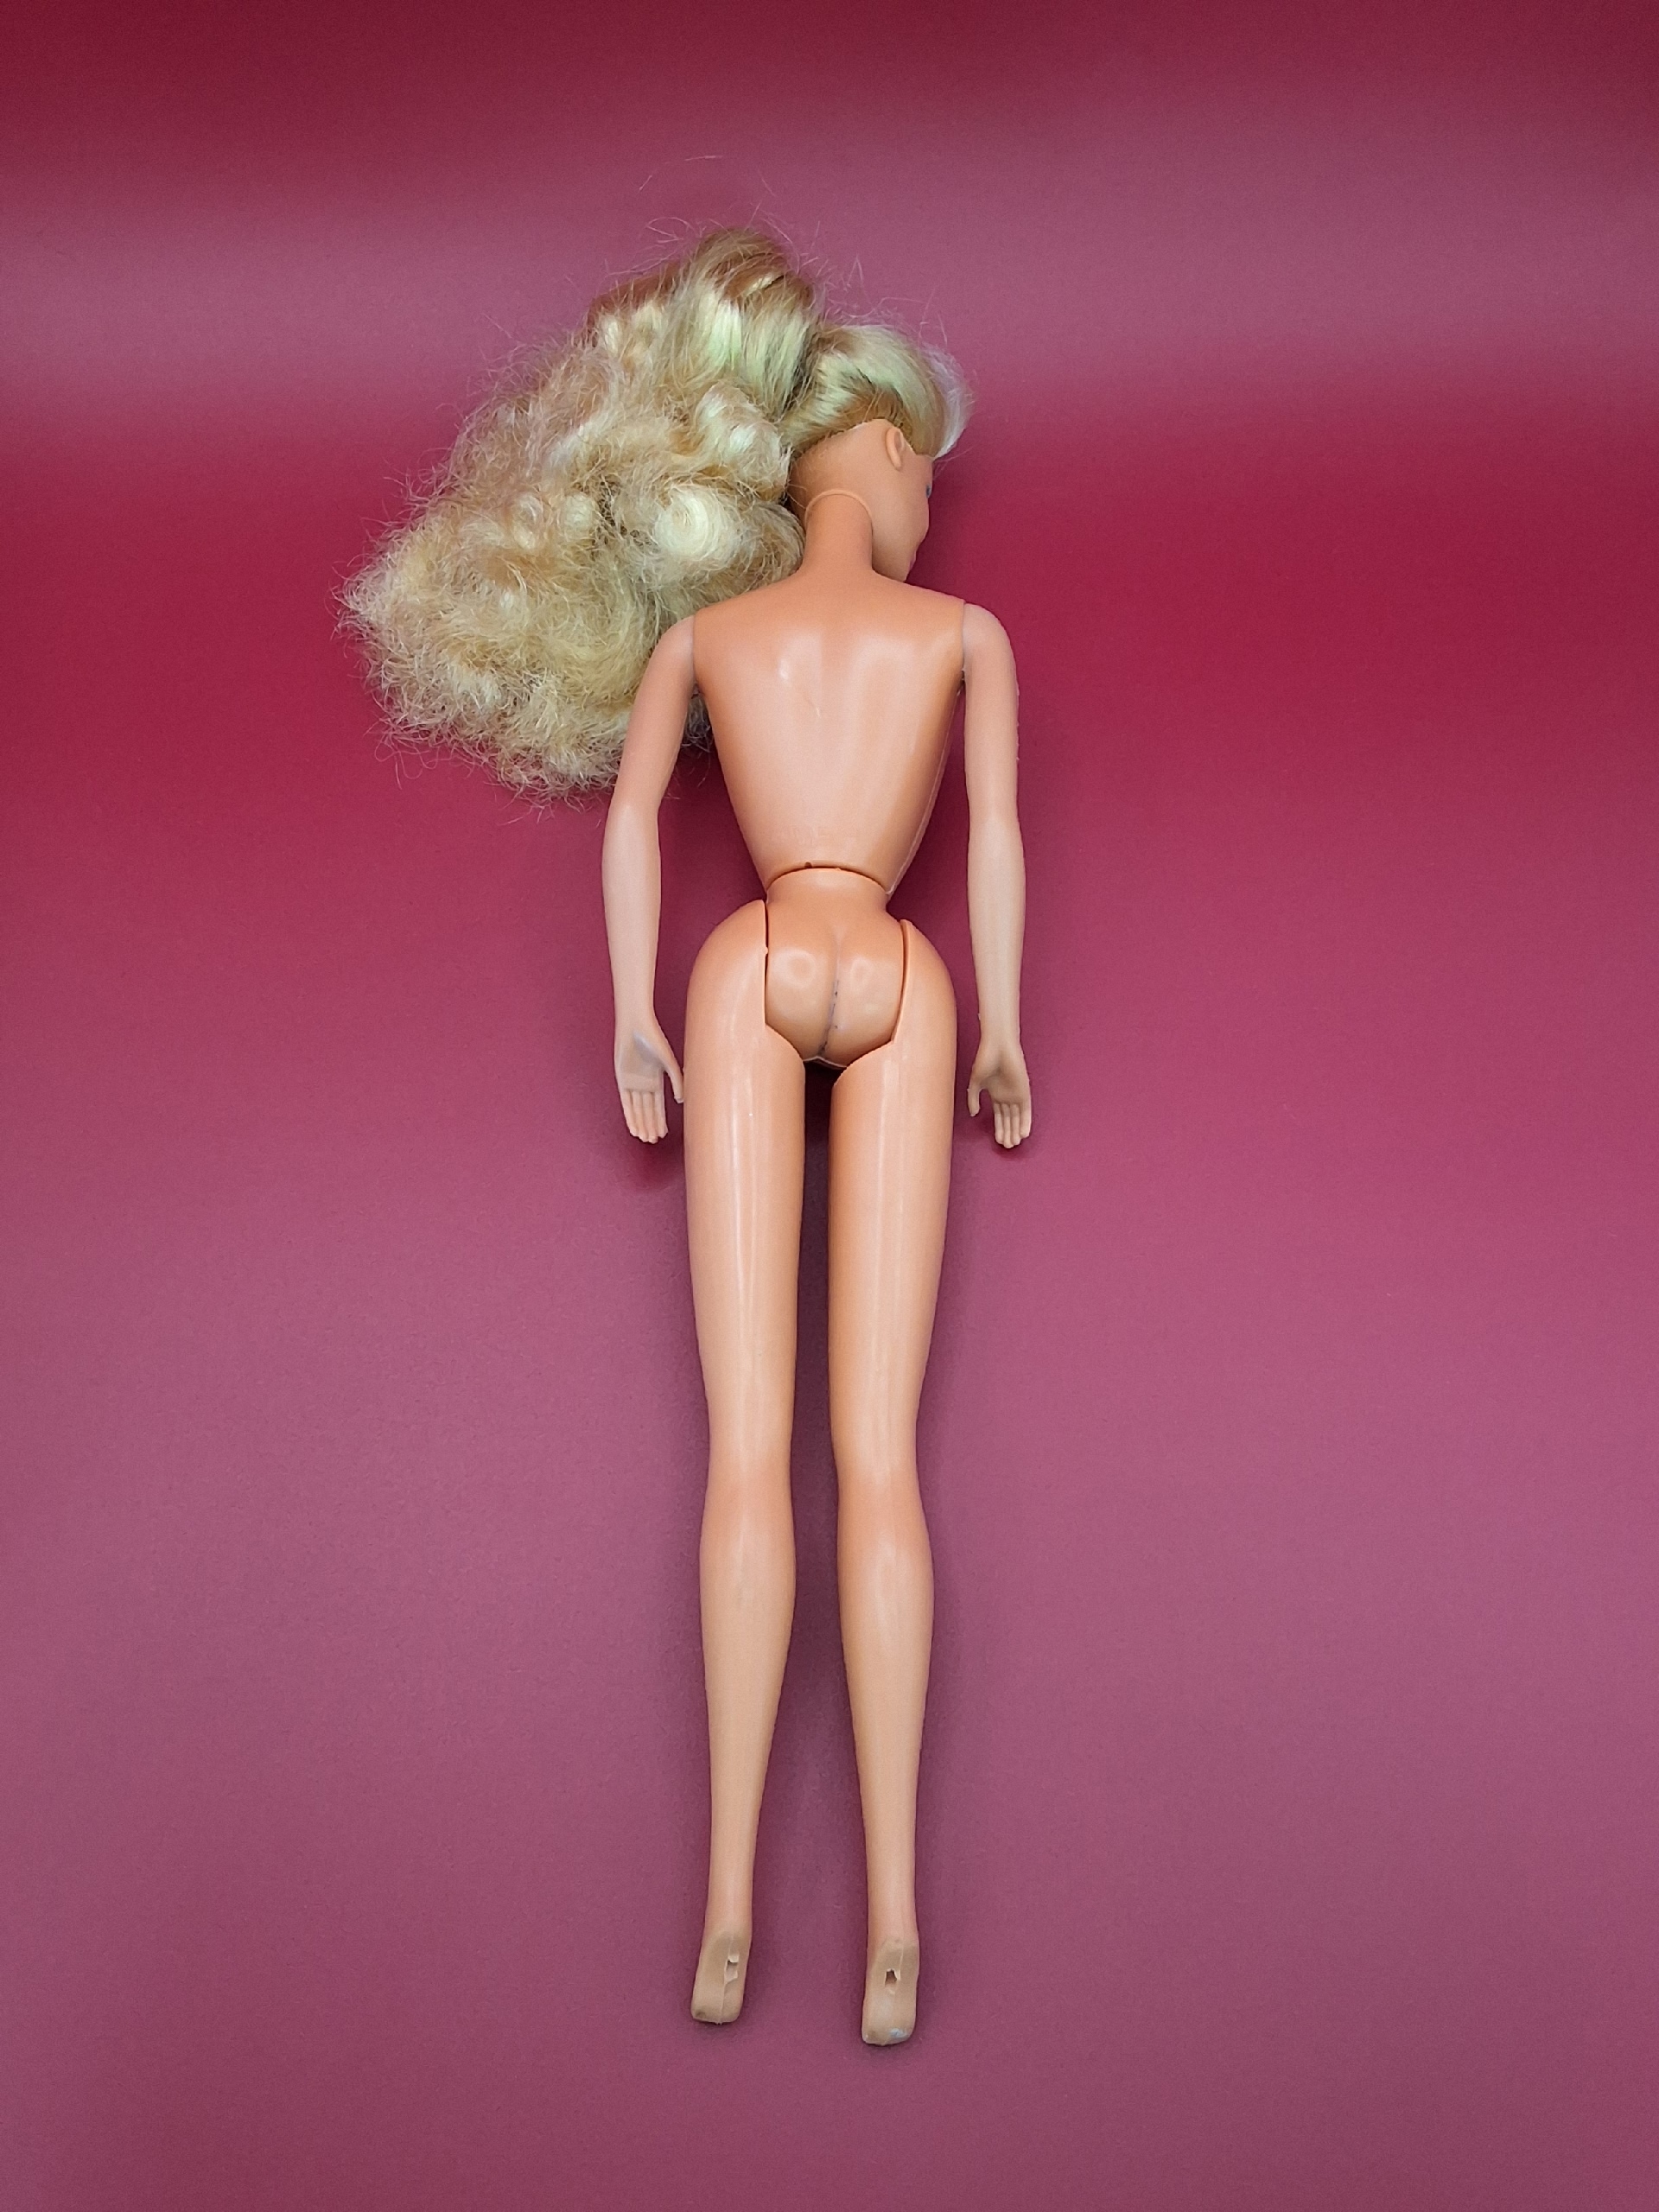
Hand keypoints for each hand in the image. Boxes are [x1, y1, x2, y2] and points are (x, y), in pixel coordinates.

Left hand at [615, 1015, 683, 1143]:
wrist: (636, 1027)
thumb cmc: (654, 1040)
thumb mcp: (668, 1062)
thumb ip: (677, 1081)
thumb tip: (681, 1102)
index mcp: (656, 1079)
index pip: (658, 1106)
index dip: (660, 1120)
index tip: (663, 1134)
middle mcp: (644, 1083)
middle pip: (647, 1110)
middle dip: (650, 1126)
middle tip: (653, 1141)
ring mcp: (632, 1082)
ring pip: (638, 1109)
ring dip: (641, 1124)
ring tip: (646, 1139)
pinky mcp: (621, 1080)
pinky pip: (626, 1103)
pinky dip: (630, 1116)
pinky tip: (634, 1128)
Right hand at [968, 1035, 1031, 1148]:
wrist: (997, 1045)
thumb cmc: (986, 1058)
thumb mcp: (976, 1082)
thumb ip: (974, 1098)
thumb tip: (973, 1114)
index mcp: (996, 1093)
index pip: (999, 1115)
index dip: (999, 1128)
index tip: (997, 1141)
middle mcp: (1007, 1095)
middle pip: (1009, 1119)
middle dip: (1008, 1133)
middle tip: (1007, 1147)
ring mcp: (1016, 1093)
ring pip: (1017, 1117)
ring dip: (1015, 1130)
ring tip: (1014, 1144)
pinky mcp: (1024, 1090)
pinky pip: (1026, 1110)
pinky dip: (1025, 1122)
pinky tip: (1024, 1134)